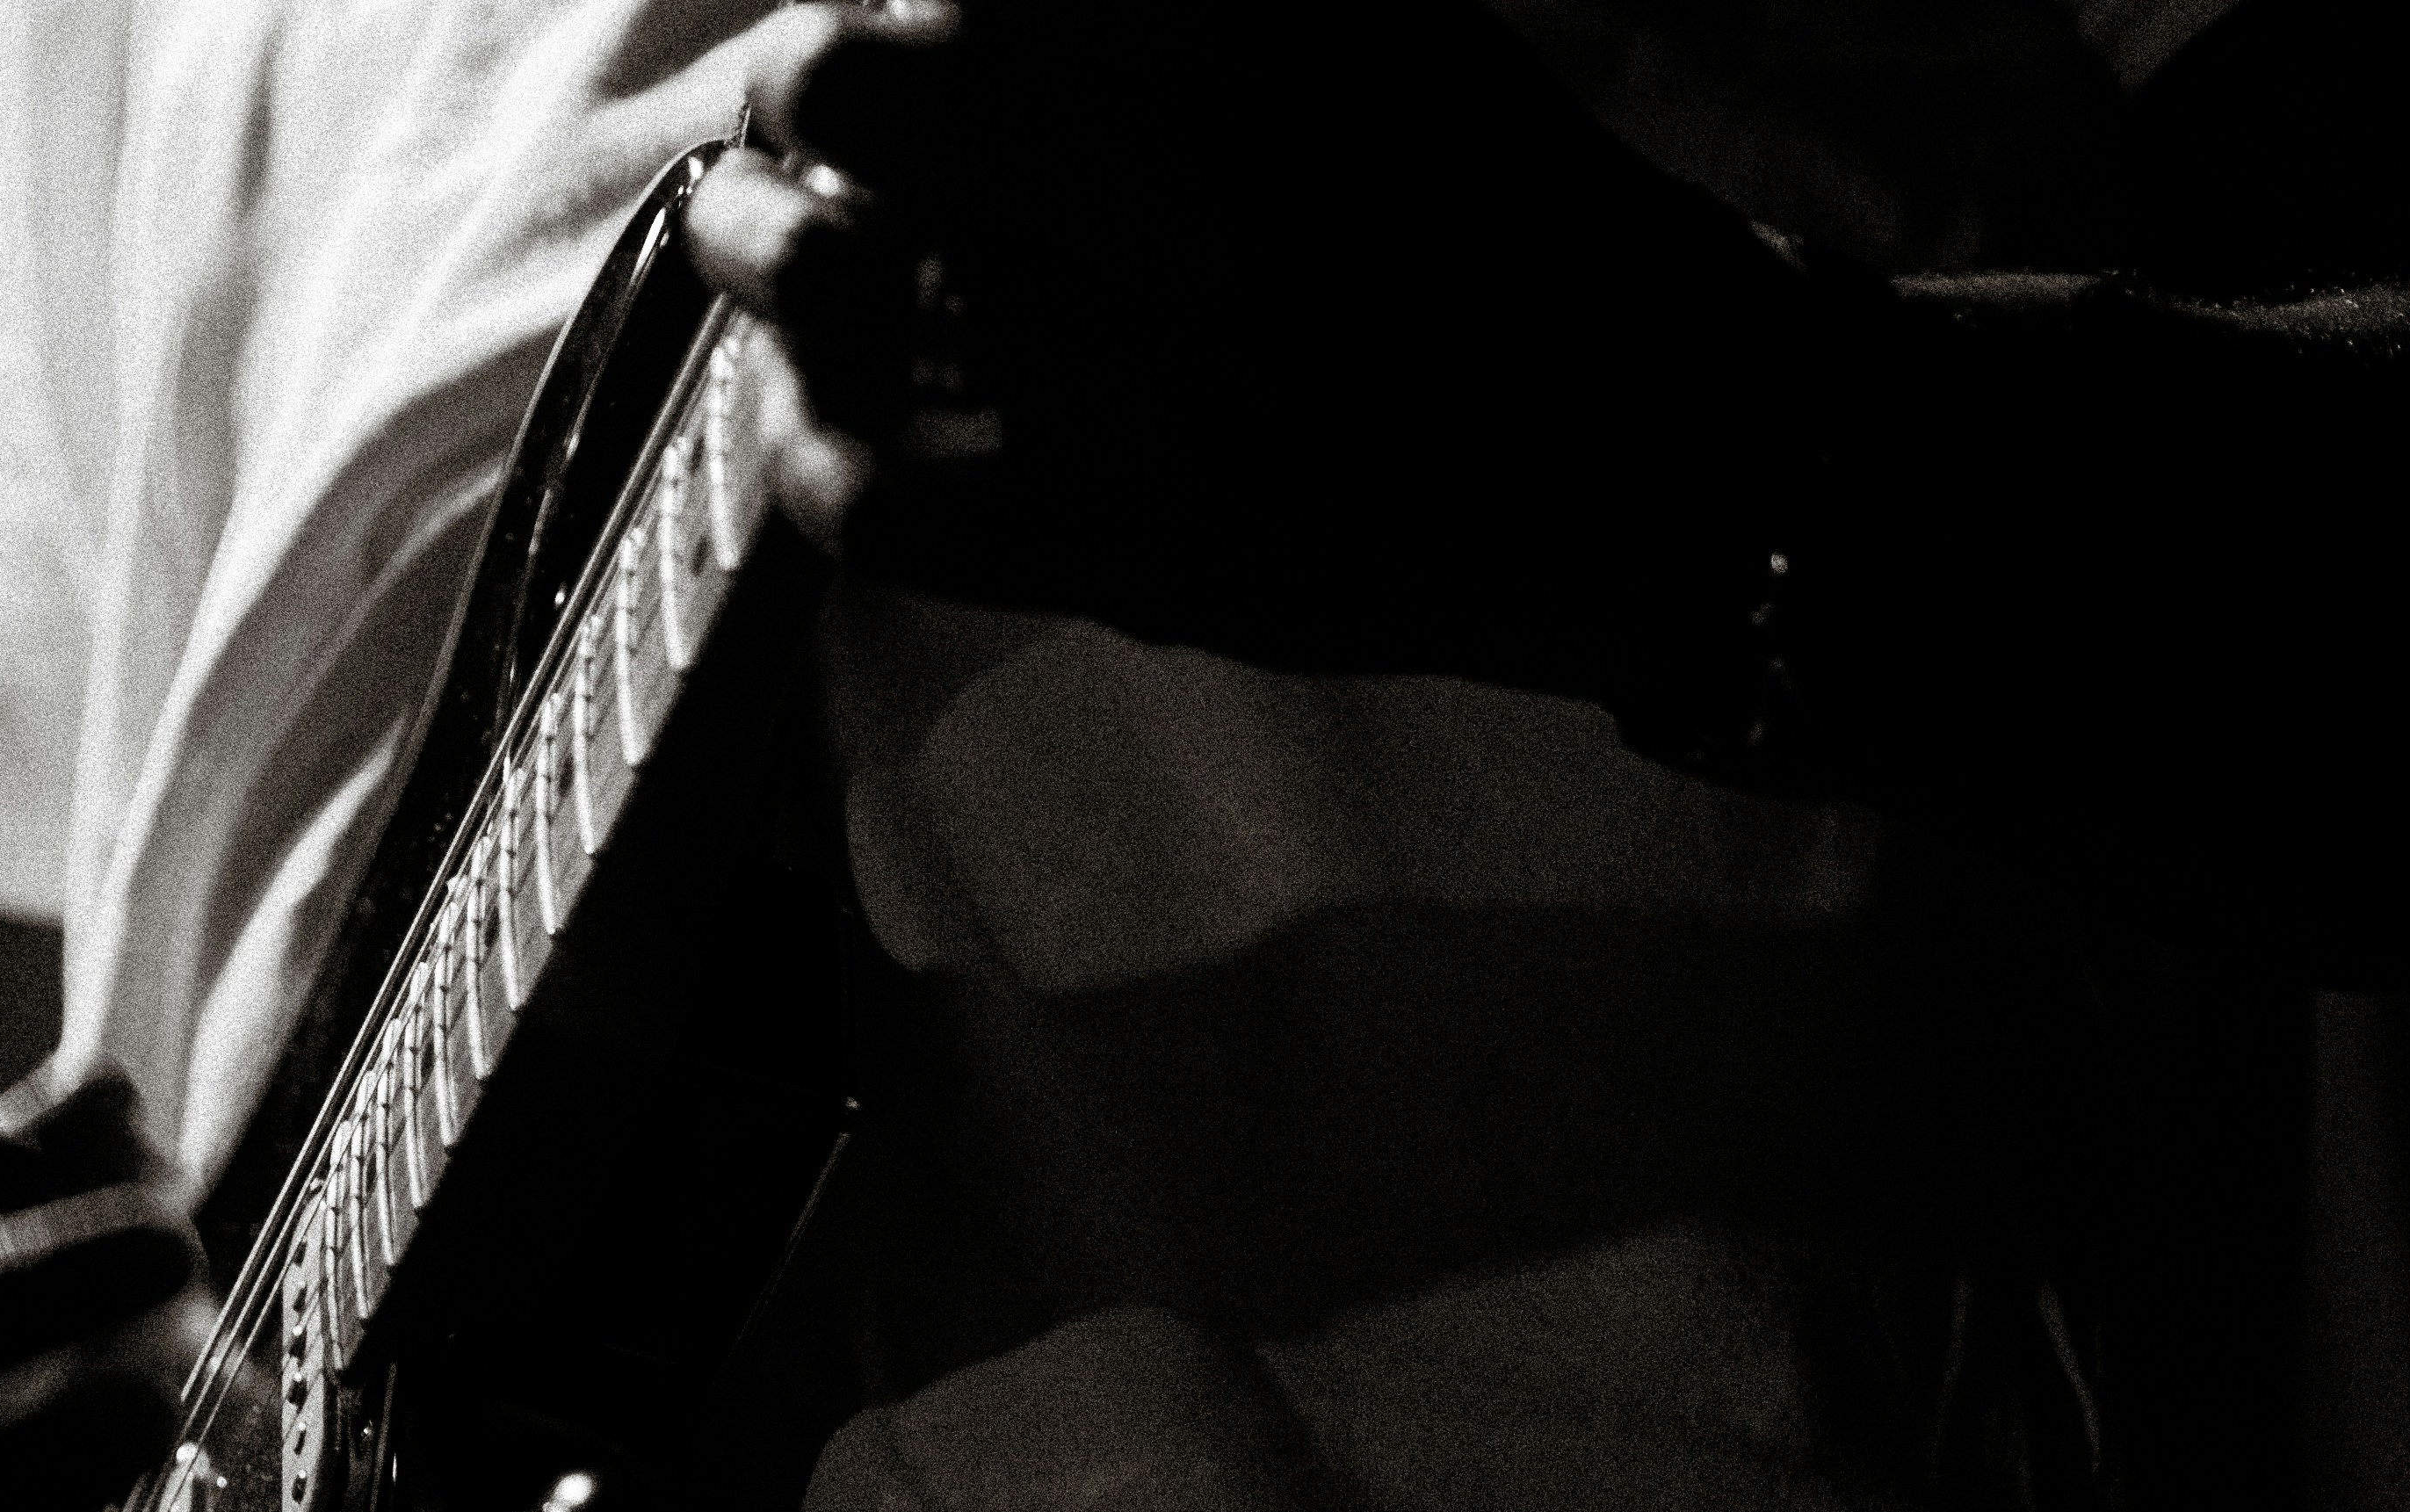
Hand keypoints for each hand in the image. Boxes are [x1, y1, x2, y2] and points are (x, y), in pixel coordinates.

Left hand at [682, 0, 1833, 711]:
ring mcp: (1168, 395)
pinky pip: (883, 503)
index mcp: (1258, 50)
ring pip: (838, 298)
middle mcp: (1208, 204)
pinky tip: (816, 423)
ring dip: (757, 259)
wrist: (1652, 445)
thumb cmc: (1480, 215)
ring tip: (760, 247)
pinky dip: (806, 451)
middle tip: (788, 127)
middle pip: (854, 94)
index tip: (868, 20)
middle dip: (792, 93)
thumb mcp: (1361, 23)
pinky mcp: (1144, 559)